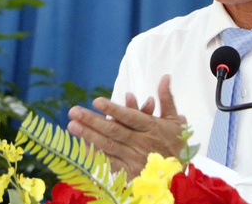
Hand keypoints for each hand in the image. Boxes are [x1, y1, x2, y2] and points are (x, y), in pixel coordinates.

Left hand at [67, 75, 186, 178]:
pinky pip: (109, 164)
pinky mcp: (129, 173)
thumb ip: (167, 98)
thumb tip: (166, 76)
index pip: (130, 117)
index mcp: (151, 127)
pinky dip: (95, 156)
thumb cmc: (175, 143)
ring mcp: (134, 158)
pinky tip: (81, 148)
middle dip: (92, 121)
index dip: (113, 109)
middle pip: (114, 131)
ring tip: (72, 126)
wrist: (179, 175)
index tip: (96, 101)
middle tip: (73, 111)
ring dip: (89, 136)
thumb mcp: (174, 120)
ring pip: (108, 146)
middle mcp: (141, 142)